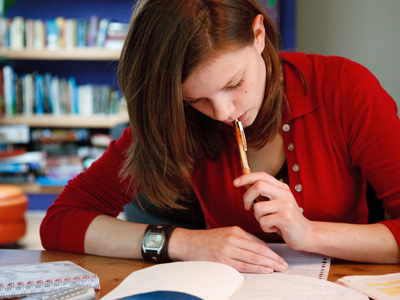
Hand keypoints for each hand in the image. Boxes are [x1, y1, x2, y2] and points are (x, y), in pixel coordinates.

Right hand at [169, 226, 287, 273]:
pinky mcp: (222, 260)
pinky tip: (266, 270)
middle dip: (274, 258)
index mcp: (235, 231)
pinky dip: (256, 268)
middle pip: (259, 249)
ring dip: (269, 264)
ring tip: (280, 268)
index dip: (271, 251)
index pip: (258, 242)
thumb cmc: (206, 240)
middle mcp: (233, 239)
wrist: (187, 243)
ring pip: (253, 257)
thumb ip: (241, 239)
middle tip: (285, 265)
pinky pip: (243, 266)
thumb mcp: (225, 233)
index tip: (280, 257)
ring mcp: (227, 250)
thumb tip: (258, 248)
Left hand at [233, 172, 312, 250]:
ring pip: (258, 208)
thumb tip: (245, 184)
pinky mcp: (286, 218)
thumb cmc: (286, 220)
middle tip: (247, 207)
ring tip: (268, 222)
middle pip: (258, 186)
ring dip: (258, 218)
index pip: (262, 175)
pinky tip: (274, 228)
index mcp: (281, 187)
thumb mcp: (276, 202)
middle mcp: (285, 193)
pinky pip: (263, 222)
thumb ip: (264, 194)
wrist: (306, 235)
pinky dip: (265, 228)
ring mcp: (286, 205)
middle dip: (247, 197)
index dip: (246, 177)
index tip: (235, 182)